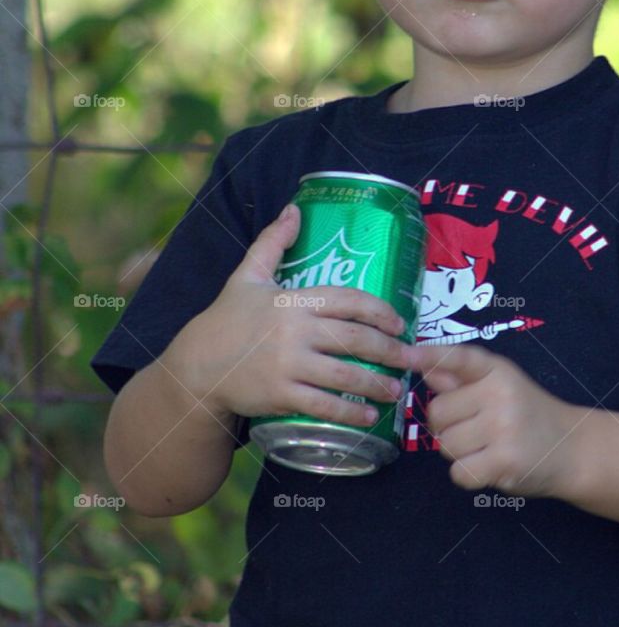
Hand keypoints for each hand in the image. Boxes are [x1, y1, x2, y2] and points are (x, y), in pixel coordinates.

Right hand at [167, 204, 409, 426]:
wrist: (196, 366)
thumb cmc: (226, 319)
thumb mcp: (246, 276)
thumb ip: (272, 242)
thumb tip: (294, 209)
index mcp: (294, 300)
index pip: (349, 299)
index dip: (380, 311)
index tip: (399, 323)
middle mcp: (295, 331)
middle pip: (356, 338)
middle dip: (391, 351)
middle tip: (414, 360)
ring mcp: (288, 364)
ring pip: (345, 375)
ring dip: (377, 384)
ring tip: (397, 390)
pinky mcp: (280, 394)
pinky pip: (323, 405)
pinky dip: (349, 413)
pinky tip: (367, 417)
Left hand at [403, 341, 579, 497]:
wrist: (572, 449)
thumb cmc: (527, 415)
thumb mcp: (500, 386)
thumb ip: (461, 379)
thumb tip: (422, 366)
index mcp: (497, 371)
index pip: (460, 358)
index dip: (432, 356)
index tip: (408, 355)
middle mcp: (500, 394)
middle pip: (437, 413)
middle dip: (447, 426)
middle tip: (475, 429)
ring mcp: (503, 428)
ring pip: (445, 445)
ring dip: (459, 453)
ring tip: (487, 447)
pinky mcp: (505, 462)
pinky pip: (459, 472)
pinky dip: (468, 475)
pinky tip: (490, 466)